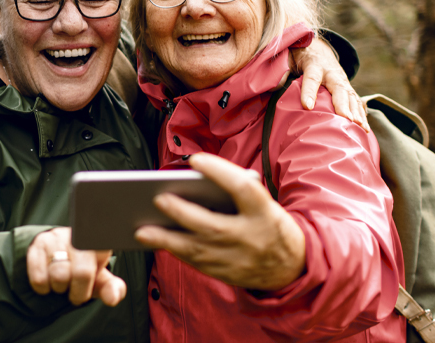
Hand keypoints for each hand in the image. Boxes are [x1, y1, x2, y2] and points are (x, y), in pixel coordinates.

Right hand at [27, 227, 126, 306]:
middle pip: (82, 273)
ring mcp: (57, 237)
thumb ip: (112, 289)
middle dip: (77, 291)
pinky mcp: (39, 244)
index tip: (87, 286)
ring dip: (59, 287)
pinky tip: (48, 279)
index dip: (91, 283)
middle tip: (75, 290)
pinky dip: (43, 287)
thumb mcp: (100, 280)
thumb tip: (112, 298)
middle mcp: (78, 236)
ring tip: (62, 282)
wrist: (57, 257)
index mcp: (98, 243)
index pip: (102, 262)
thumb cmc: (83, 270)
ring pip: (58, 274)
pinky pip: (39, 277)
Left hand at [134, 153, 305, 290]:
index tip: (195, 160)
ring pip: (199, 250)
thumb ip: (236, 193)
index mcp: (265, 212)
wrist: (293, 267)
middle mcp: (252, 237)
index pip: (242, 188)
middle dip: (183, 213)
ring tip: (141, 229)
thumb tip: (192, 182)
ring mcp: (239, 260)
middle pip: (213, 226)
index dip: (218, 172)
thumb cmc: (269, 223)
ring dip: (167, 239)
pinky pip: (196, 263)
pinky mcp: (227, 275)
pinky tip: (156, 241)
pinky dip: (175, 251)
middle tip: (158, 199)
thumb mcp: (264, 204)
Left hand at [290, 38, 368, 131]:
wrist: (317, 49)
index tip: (307, 106)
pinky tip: (364, 129)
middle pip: (339, 89)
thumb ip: (281, 70)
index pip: (311, 79)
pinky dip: (361, 115)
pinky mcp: (347, 89)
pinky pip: (356, 102)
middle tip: (346, 120)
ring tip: (360, 129)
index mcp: (314, 65)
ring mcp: (342, 81)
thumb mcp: (287, 57)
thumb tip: (273, 86)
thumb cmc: (299, 56)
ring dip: (357, 113)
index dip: (309, 92)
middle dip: (343, 105)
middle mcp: (332, 73)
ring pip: (351, 96)